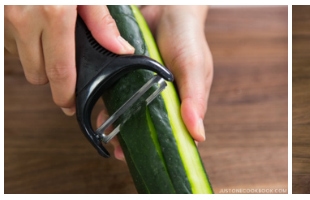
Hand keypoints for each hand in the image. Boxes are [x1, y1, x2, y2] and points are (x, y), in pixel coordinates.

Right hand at [4, 6, 134, 115]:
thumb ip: (102, 22)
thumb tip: (121, 50)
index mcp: (54, 15)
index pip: (59, 70)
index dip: (65, 93)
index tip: (70, 104)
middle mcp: (25, 19)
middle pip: (37, 73)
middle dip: (53, 77)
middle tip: (69, 70)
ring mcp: (8, 19)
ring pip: (22, 60)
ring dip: (38, 59)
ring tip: (55, 44)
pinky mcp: (0, 17)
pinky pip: (12, 42)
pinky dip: (26, 42)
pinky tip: (40, 30)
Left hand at [97, 6, 212, 160]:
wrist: (167, 7)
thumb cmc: (188, 37)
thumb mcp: (194, 68)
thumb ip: (195, 99)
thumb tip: (198, 135)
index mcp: (185, 101)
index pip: (176, 131)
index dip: (163, 146)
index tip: (148, 159)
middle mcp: (164, 96)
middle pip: (149, 124)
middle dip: (134, 139)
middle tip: (120, 151)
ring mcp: (144, 86)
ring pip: (129, 111)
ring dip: (117, 122)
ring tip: (104, 132)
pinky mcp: (127, 74)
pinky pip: (115, 91)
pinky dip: (106, 100)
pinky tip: (97, 108)